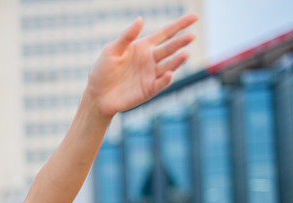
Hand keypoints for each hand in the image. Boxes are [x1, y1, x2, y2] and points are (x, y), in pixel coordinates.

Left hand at [84, 13, 198, 117]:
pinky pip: (160, 83)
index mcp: (143, 47)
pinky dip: (165, 79)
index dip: (180, 25)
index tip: (195, 17)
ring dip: (177, 60)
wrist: (97, 95)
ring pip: (169, 65)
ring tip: (185, 54)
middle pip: (170, 48)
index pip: (166, 33)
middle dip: (181, 42)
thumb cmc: (102, 70)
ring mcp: (151, 75)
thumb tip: (140, 19)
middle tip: (191, 36)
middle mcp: (150, 59)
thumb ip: (127, 37)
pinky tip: (168, 74)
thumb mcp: (112, 50)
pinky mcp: (149, 90)